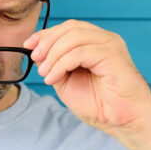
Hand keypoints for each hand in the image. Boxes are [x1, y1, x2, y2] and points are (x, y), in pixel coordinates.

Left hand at [23, 20, 150, 141]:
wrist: (122, 122)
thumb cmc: (100, 105)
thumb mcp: (67, 82)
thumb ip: (54, 65)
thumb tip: (36, 51)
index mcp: (95, 43)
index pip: (68, 28)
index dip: (46, 34)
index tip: (27, 45)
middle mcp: (105, 40)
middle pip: (70, 27)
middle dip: (47, 41)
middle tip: (35, 58)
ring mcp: (110, 46)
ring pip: (74, 37)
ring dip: (53, 55)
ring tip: (45, 74)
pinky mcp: (113, 56)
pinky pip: (80, 52)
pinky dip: (62, 64)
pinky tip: (54, 78)